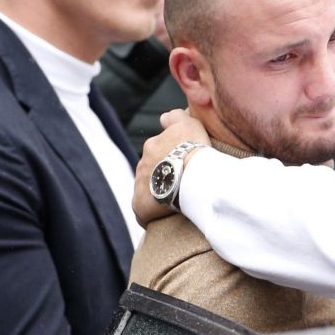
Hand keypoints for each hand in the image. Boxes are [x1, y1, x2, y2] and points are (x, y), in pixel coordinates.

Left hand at [133, 109, 210, 225]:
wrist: (192, 175)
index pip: (157, 151)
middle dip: (164, 176)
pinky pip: (143, 211)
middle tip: (183, 184)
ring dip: (159, 193)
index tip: (182, 165)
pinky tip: (167, 217)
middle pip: (152, 171)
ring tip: (178, 200)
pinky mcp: (140, 205)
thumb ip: (175, 117)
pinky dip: (152, 213)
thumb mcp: (189, 123)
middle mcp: (142, 163)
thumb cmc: (195, 149)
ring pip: (148, 190)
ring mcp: (140, 184)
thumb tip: (164, 117)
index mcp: (152, 146)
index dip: (169, 158)